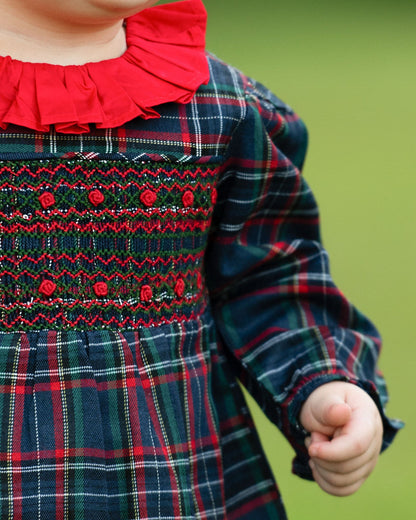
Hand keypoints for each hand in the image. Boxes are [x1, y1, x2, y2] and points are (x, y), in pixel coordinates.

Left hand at [299, 381, 382, 495]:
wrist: (327, 408)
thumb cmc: (325, 402)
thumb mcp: (323, 399)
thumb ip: (330, 407)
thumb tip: (342, 412)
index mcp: (368, 419)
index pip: (357, 445)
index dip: (332, 452)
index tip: (312, 448)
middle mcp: (374, 442)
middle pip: (347, 466)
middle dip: (321, 455)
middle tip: (313, 435)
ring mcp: (369, 460)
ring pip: (343, 481)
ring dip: (320, 466)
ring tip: (316, 445)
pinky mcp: (360, 473)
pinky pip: (343, 489)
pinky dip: (324, 480)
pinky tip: (317, 463)